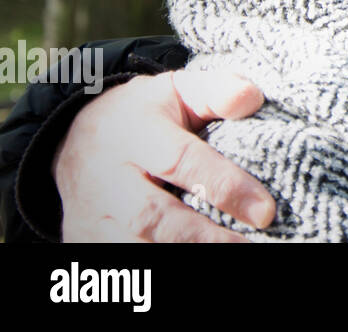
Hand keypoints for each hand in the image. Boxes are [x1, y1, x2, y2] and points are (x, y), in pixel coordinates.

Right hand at [53, 69, 275, 241]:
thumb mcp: (180, 90)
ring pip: (132, 246)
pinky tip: (196, 257)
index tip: (264, 211)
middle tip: (247, 246)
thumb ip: (218, 91)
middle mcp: (105, 176)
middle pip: (150, 216)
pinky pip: (119, 261)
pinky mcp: (84, 239)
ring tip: (229, 254)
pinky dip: (156, 263)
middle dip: (202, 236)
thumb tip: (251, 100)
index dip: (224, 186)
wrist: (76, 135)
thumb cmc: (147, 113)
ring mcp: (89, 213)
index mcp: (133, 131)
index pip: (179, 161)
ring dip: (182, 254)